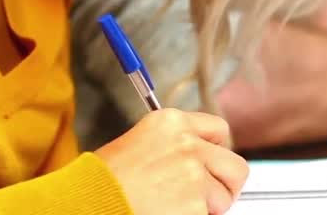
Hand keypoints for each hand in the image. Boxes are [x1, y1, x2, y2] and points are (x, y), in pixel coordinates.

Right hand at [95, 109, 248, 214]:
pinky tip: (169, 213)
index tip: (211, 165)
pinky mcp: (195, 203)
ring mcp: (194, 174)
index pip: (220, 130)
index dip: (217, 152)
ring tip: (178, 207)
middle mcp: (188, 143)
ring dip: (209, 207)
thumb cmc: (105, 177)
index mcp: (172, 121)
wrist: (91, 200)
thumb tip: (203, 159)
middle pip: (235, 166)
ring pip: (225, 197)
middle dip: (226, 185)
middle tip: (212, 198)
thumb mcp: (141, 142)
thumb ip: (175, 144)